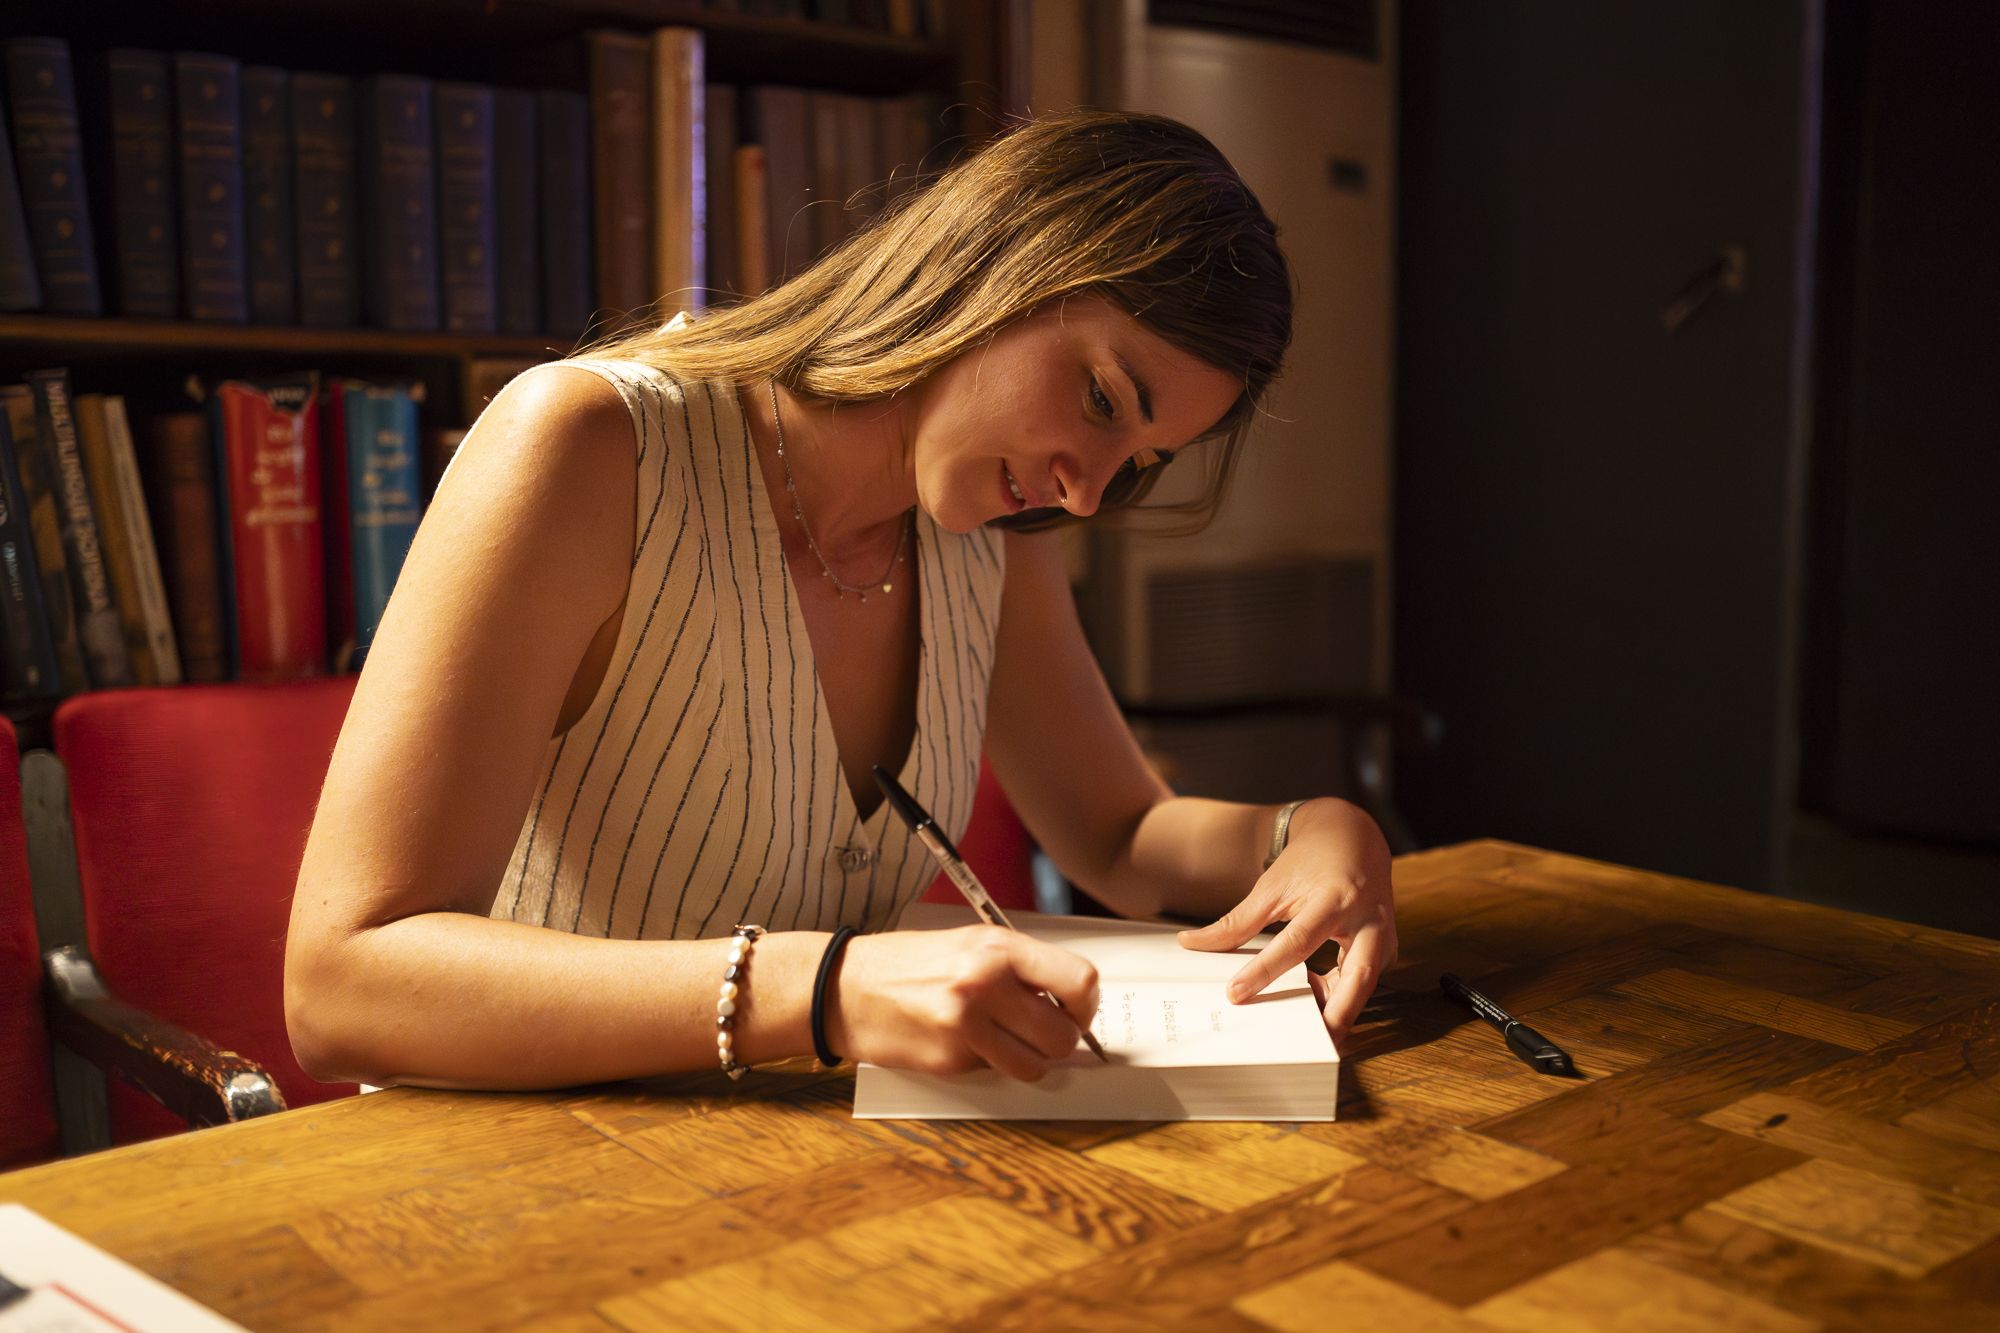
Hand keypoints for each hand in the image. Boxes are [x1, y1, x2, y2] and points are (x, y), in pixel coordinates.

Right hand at [826, 925, 1099, 1081]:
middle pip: (1064, 1034)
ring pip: (1037, 1065)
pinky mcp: (950, 1059)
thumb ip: (1020, 967)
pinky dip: (990, 1065)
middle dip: (1061, 1040)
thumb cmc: (911, 964)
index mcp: (999, 947)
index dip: (1086, 1005)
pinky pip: (996, 1073)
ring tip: (1007, 1042)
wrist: (847, 988)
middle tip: (1043, 1033)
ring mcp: (967, 1025)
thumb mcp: (971, 943)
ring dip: (1030, 1060)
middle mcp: (987, 983)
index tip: (1076, 1011)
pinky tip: (965, 1044)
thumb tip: (1069, 1000)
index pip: (1079, 980)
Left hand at [1176, 798, 1396, 1047]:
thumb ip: (1237, 922)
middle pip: (1359, 976)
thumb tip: (1191, 943)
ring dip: (1336, 1009)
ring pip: (1365, 984)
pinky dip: (1339, 994)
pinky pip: (1363, 980)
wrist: (1353, 837)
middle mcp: (1367, 918)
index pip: (1297, 942)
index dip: (1265, 971)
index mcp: (1333, 897)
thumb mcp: (1271, 886)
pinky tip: (1313, 999)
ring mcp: (1383, 934)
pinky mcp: (1385, 947)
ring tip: (1304, 1029)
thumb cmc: (1309, 861)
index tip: (1236, 994)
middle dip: (1337, 1014)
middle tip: (1311, 1045)